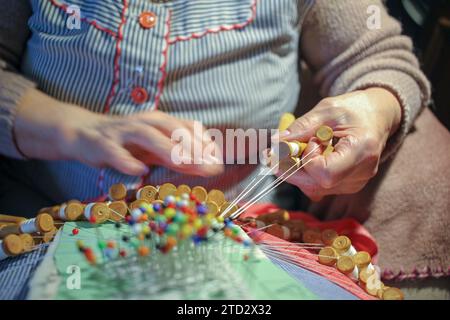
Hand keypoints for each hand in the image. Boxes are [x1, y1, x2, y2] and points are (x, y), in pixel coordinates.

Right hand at [14, 88, 222, 176]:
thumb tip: (210, 167)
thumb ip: (180, 157)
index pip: (187, 128)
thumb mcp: (156, 149)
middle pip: (172, 129)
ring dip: (166, 149)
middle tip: (210, 165)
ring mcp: (123, 132)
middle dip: (193, 147)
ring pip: (146, 136)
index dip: (205, 143)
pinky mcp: (102, 144)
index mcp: (160, 121)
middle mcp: (144, 123)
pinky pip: (116, 153)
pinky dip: (128, 161)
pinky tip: (140, 172)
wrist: (84, 133)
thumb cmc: (127, 143)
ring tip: (184, 162)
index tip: (220, 161)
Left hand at [279, 88, 401, 200]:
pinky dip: (306, 173)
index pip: (325, 174)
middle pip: (316, 185)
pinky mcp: (348, 185)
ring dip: (297, 170)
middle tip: (278, 150)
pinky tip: (309, 157)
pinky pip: (318, 187)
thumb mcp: (327, 109)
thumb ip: (302, 126)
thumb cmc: (354, 110)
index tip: (310, 140)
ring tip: (301, 148)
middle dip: (291, 168)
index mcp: (361, 151)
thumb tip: (276, 142)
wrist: (377, 116)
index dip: (308, 160)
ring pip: (314, 188)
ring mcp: (356, 183)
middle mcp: (361, 173)